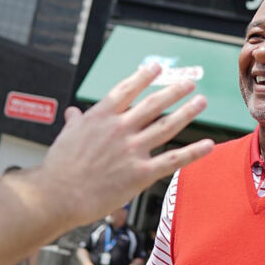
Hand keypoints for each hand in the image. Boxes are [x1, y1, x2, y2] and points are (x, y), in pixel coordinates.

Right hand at [39, 65, 212, 226]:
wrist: (57, 195)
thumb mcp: (66, 136)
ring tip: (201, 102)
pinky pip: (173, 159)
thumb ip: (75, 122)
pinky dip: (193, 152)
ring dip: (188, 112)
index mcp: (101, 116)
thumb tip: (72, 112)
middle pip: (154, 104)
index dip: (144, 77)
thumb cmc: (59, 168)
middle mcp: (120, 128)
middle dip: (174, 91)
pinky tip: (208, 145)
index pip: (127, 89)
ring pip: (167, 126)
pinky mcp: (140, 173)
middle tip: (190, 82)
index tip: (157, 68)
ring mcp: (132, 150)